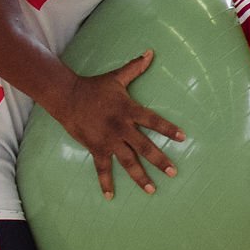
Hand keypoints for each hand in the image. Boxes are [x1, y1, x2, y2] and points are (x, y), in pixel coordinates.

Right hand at [51, 50, 184, 197]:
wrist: (67, 96)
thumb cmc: (94, 87)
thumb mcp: (116, 77)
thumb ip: (135, 68)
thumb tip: (150, 52)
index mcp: (129, 110)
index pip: (154, 121)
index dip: (168, 129)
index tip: (183, 138)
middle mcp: (121, 127)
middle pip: (144, 147)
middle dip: (160, 160)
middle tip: (174, 171)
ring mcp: (108, 140)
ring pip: (127, 161)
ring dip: (140, 177)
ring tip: (152, 189)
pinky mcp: (96, 148)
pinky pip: (102, 169)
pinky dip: (105, 183)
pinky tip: (110, 196)